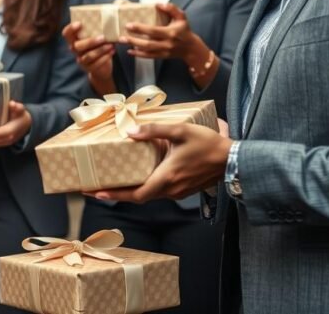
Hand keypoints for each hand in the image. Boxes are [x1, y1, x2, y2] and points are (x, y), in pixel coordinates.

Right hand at [62, 21, 116, 93]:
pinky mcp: (89, 68)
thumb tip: (110, 15)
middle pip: (77, 46)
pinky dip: (105, 57)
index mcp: (74, 40)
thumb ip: (98, 29)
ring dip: (100, 50)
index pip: (67, 34)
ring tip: (111, 45)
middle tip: (103, 37)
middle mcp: (75, 50)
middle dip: (90, 41)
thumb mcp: (96, 38)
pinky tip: (112, 51)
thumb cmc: (98, 47)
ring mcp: (81, 60)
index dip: (71, 28)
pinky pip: (96, 64)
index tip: (79, 23)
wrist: (101, 68)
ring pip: (88, 56)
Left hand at [87, 121, 232, 202]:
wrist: (233, 159)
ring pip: (149, 195)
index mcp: (166, 177)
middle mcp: (170, 189)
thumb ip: (154, 130)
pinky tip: (139, 177)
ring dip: (130, 192)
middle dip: (116, 194)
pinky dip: (145, 188)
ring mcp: (178, 192)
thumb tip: (130, 132)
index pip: (135, 194)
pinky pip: (159, 192)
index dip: (114, 195)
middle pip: (138, 197)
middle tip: (96, 188)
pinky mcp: (184, 190)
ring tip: (113, 183)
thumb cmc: (208, 144)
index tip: (95, 192)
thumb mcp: (180, 131)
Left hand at [121, 3, 204, 60]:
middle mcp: (167, 44)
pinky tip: (130, 51)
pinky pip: (149, 57)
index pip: (153, 31)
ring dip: (133, 46)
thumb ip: (171, 9)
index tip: (129, 25)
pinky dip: (138, 54)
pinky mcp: (162, 56)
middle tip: (122, 36)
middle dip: (133, 39)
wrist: (191, 48)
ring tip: (123, 41)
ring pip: (146, 51)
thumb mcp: (181, 17)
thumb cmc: (184, 30)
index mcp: (171, 33)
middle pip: (147, 43)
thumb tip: (158, 4)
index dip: (140, 28)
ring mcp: (164, 51)